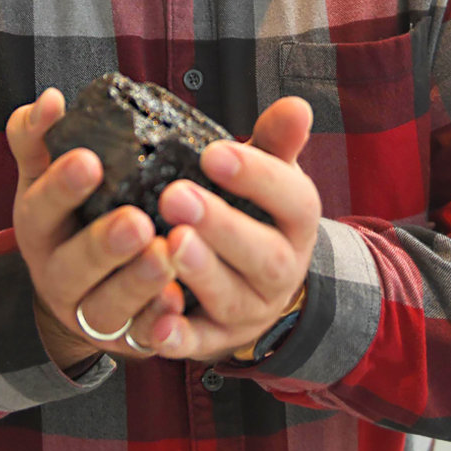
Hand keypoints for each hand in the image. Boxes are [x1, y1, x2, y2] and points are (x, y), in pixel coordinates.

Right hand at [6, 88, 183, 369]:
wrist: (76, 287)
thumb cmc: (72, 213)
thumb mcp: (47, 173)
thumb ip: (42, 135)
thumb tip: (50, 98)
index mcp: (39, 223)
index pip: (41, 203)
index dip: (61, 185)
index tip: (90, 160)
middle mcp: (56, 270)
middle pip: (72, 263)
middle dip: (103, 244)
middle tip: (136, 222)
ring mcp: (86, 309)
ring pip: (106, 305)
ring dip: (136, 284)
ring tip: (165, 257)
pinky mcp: (121, 338)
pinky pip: (138, 337)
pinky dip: (156, 324)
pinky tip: (177, 304)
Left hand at [147, 96, 319, 361]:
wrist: (258, 283)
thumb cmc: (252, 212)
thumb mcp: (267, 173)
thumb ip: (275, 142)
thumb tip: (296, 106)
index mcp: (296, 223)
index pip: (294, 200)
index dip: (257, 177)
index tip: (214, 153)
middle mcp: (281, 271)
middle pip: (263, 255)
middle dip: (221, 226)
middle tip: (176, 197)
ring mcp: (251, 310)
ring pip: (230, 298)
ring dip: (200, 273)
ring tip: (167, 243)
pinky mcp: (217, 341)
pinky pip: (199, 344)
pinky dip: (177, 337)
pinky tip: (154, 324)